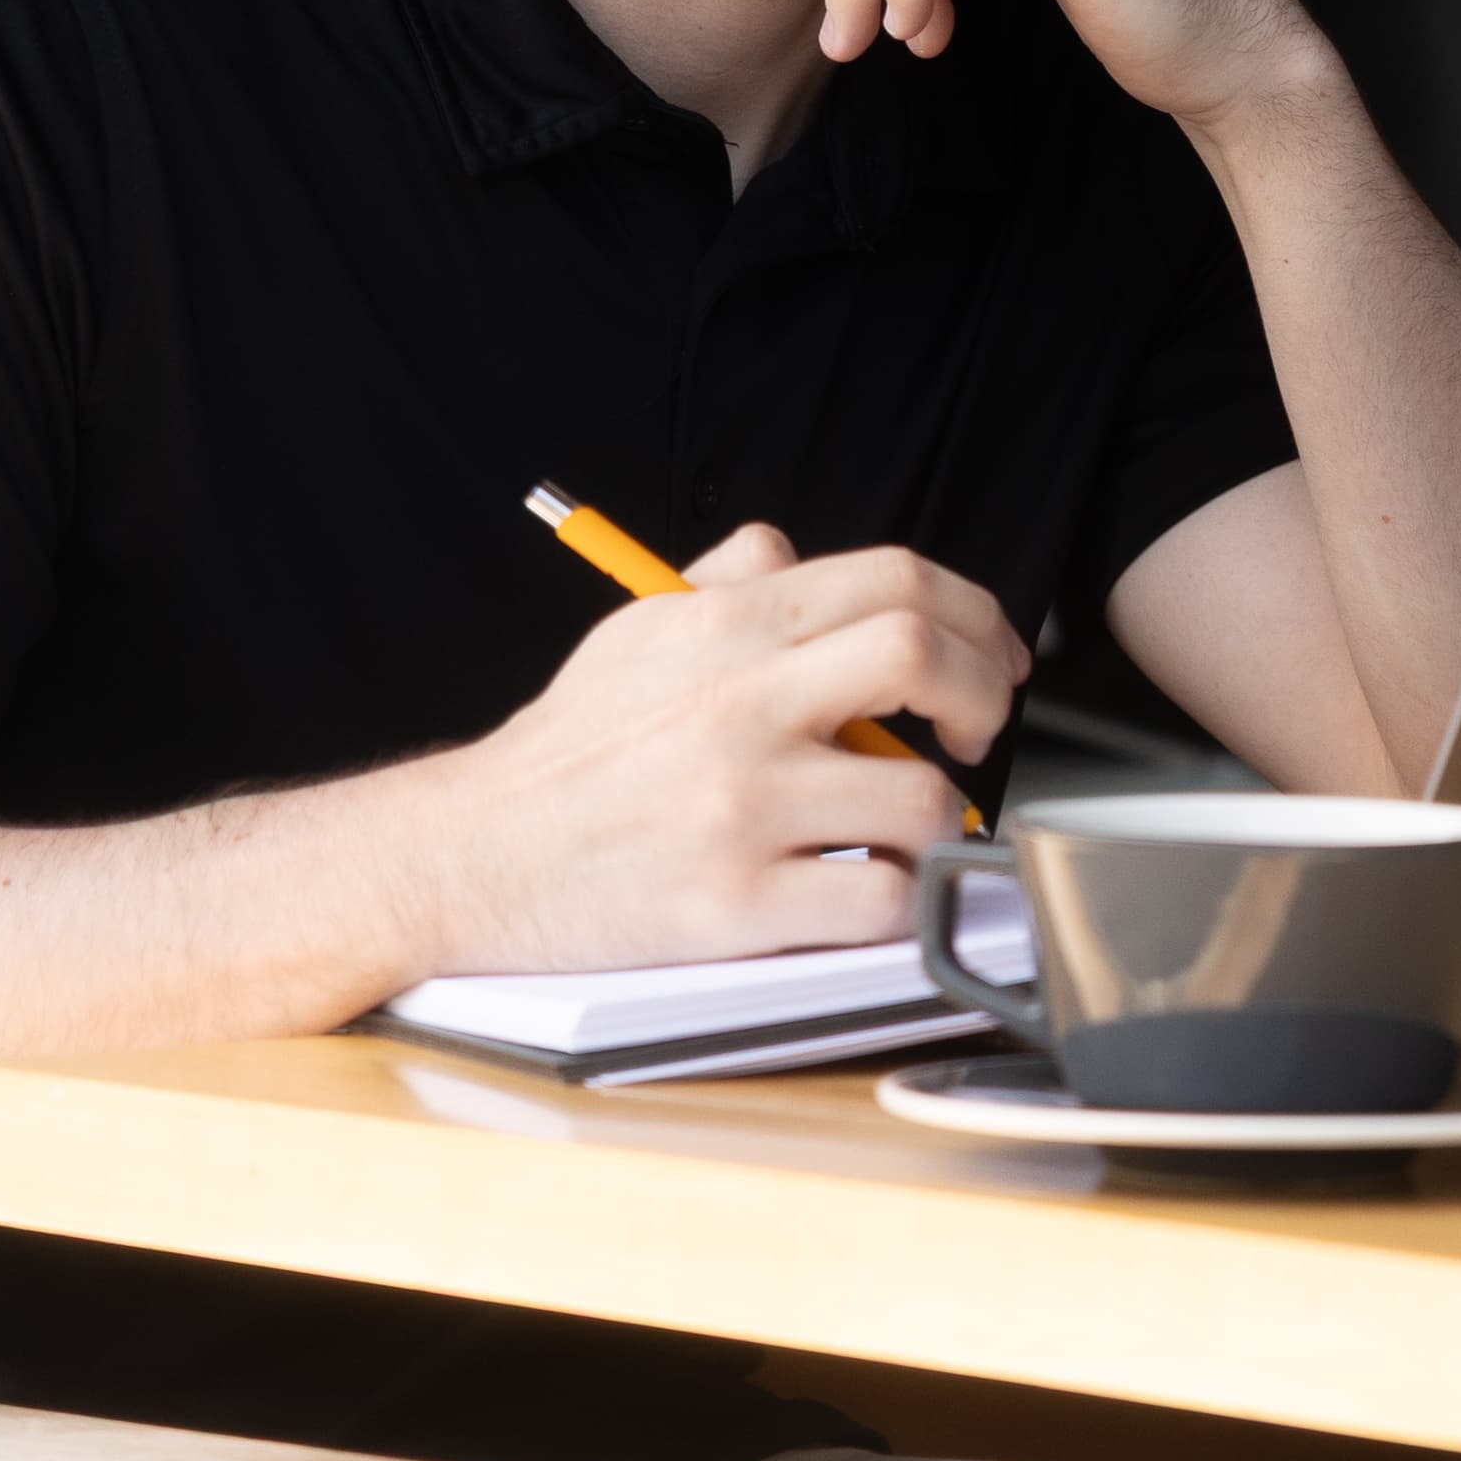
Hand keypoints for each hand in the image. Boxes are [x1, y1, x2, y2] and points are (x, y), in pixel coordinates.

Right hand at [416, 524, 1027, 971]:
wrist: (468, 856)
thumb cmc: (562, 755)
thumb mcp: (635, 632)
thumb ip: (724, 584)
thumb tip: (792, 554)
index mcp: (722, 629)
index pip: (895, 581)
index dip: (974, 615)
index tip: (993, 657)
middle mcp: (735, 704)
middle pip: (921, 657)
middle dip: (984, 695)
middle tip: (977, 730)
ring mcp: (738, 807)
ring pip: (917, 797)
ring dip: (936, 818)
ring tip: (900, 828)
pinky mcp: (733, 906)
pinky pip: (875, 900)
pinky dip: (897, 900)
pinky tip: (866, 889)